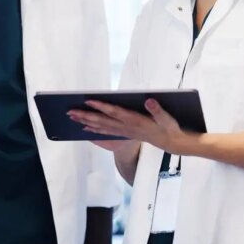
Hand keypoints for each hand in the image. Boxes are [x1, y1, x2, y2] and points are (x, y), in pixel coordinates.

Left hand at [69, 99, 192, 154]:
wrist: (173, 143)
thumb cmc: (170, 128)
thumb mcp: (167, 118)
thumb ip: (157, 110)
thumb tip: (149, 101)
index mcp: (136, 122)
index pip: (115, 112)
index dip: (102, 107)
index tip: (89, 101)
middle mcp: (127, 127)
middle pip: (103, 121)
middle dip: (86, 116)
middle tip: (70, 112)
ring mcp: (125, 131)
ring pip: (102, 127)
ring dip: (86, 122)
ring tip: (72, 117)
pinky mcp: (125, 133)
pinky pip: (106, 132)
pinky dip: (94, 129)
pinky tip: (85, 127)